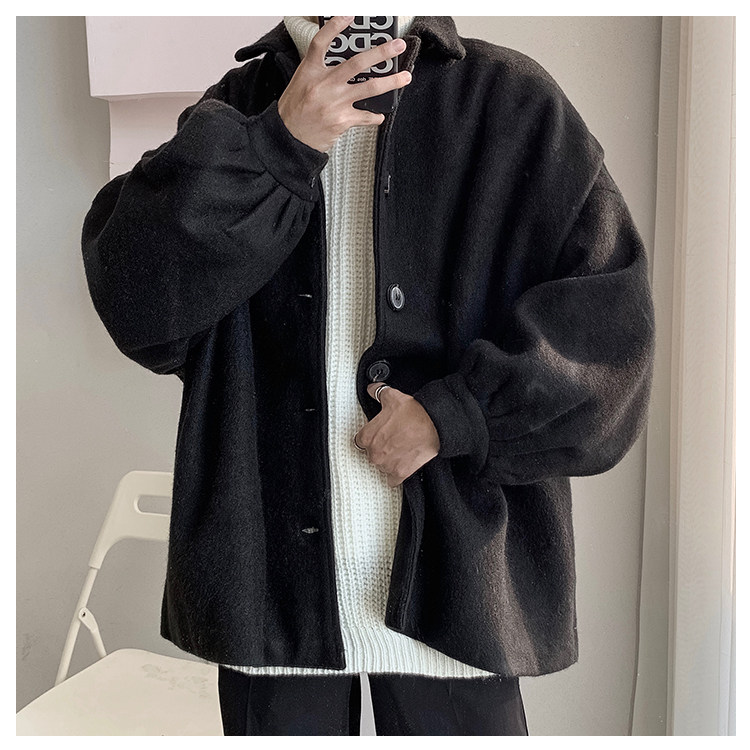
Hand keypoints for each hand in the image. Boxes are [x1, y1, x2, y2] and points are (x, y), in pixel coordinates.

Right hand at [276, 15, 412, 151]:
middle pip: (357, 63)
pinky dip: (375, 115)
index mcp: (310, 71)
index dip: (335, 27)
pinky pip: (366, 116)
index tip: (350, 15)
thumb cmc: (294, 111)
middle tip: (398, 46)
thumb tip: (348, 65)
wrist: (288, 139)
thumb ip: (321, 72)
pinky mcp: (342, 121)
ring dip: (391, 82)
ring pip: (369, 88)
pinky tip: (379, 114)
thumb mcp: (301, 83)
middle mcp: (324, 85)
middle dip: (381, 52)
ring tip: (405, 77)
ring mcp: (335, 103)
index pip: (321, 43)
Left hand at [354, 382, 439, 487]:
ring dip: (389, 461)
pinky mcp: (400, 473)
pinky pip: (392, 480)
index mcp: (367, 437)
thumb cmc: (413, 413)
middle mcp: (374, 453)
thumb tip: (372, 390)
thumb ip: (377, 393)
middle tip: (392, 442)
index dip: (371, 437)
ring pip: (382, 466)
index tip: (378, 435)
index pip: (360, 441)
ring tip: (400, 451)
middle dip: (380, 449)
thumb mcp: (392, 397)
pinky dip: (396, 475)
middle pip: (371, 455)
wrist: (434, 425)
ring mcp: (386, 465)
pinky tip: (402, 465)